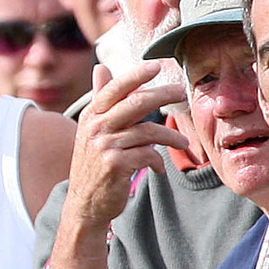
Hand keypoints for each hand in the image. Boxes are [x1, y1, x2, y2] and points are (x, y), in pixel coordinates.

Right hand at [65, 61, 191, 228]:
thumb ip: (101, 99)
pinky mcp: (116, 165)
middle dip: (163, 95)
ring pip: (149, 131)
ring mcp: (104, 146)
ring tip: (183, 143)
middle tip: (181, 92)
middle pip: (136, 103)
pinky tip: (156, 167)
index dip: (135, 76)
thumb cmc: (94, 163)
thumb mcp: (92, 129)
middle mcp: (96, 128)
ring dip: (171, 138)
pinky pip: (148, 154)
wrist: (85, 203)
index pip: (115, 89)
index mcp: (91, 116)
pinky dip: (157, 161)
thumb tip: (101, 68)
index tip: (155, 65)